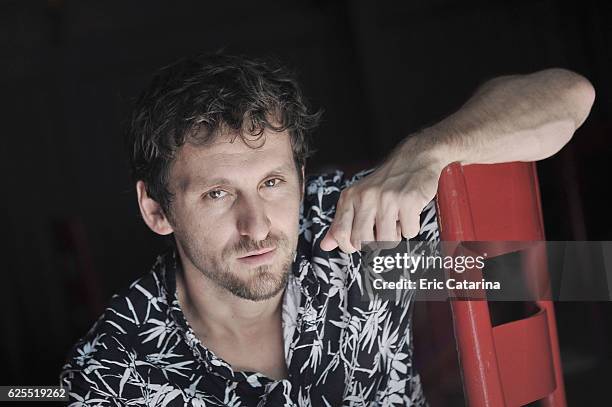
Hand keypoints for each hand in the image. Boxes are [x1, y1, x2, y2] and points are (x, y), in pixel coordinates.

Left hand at [320, 135, 447, 252]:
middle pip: (362, 242)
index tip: (361, 243)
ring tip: (396, 222)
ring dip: (395, 237)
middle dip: (375, 244)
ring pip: (385, 241)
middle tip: (382, 232)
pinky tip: (409, 215)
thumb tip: (326, 245)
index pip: (340, 233)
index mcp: (350, 197)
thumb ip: (341, 222)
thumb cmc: (387, 181)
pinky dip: (411, 228)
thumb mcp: (359, 197)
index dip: (350, 246)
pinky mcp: (408, 201)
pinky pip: (409, 232)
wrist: (415, 158)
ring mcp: (386, 199)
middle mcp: (365, 197)